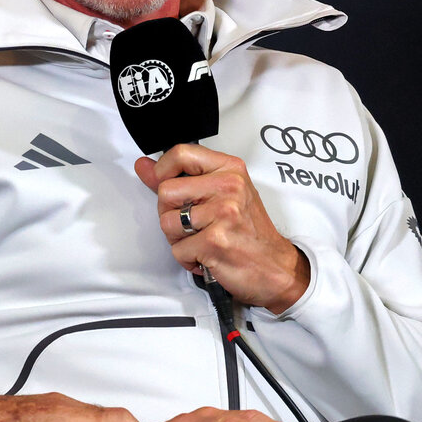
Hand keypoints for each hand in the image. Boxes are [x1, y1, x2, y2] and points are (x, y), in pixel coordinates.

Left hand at [135, 144, 310, 313]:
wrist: (277, 268)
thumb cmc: (250, 231)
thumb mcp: (222, 194)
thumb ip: (180, 178)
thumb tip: (143, 165)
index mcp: (230, 170)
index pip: (181, 153)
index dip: (162, 170)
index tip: (164, 183)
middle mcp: (228, 187)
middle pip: (165, 192)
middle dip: (169, 213)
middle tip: (192, 224)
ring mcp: (223, 214)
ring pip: (166, 222)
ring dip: (178, 239)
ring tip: (200, 240)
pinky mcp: (215, 242)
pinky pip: (177, 250)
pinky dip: (187, 259)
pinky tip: (206, 255)